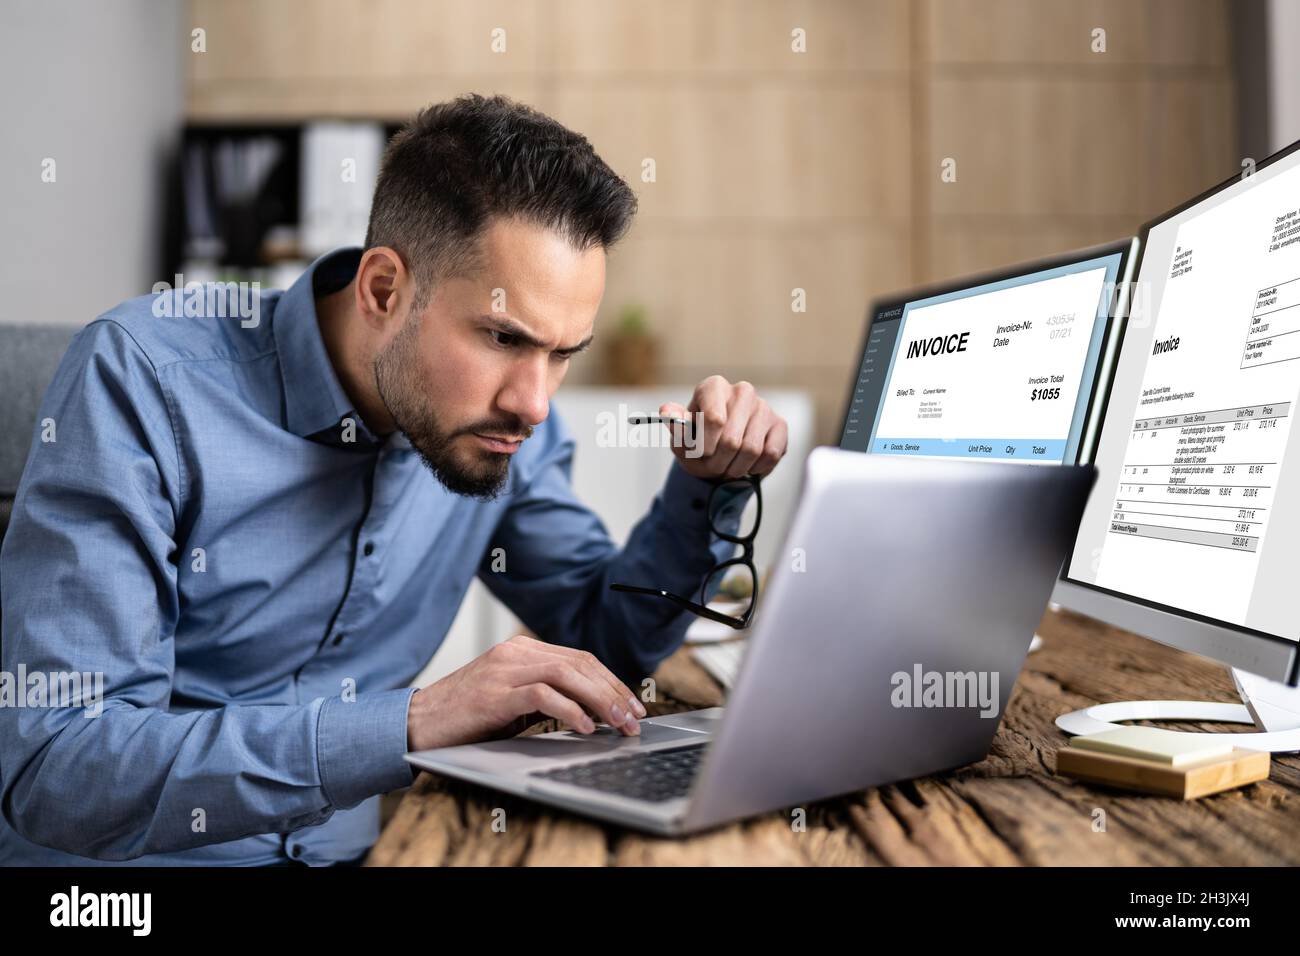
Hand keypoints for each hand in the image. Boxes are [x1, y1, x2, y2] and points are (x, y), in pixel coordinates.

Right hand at [406, 634, 647, 750]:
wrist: (417, 725)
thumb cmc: (465, 718)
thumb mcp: (512, 702)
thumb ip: (546, 696)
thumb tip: (592, 711)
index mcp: (522, 649)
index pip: (580, 658)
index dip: (612, 681)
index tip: (632, 705)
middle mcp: (516, 652)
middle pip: (580, 664)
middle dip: (614, 692)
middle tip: (634, 719)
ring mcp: (504, 670)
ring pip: (567, 674)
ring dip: (600, 701)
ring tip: (619, 724)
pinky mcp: (494, 693)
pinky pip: (542, 695)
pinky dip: (569, 710)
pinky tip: (585, 728)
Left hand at [659, 376, 787, 479]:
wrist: (719, 450)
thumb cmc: (698, 440)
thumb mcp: (681, 436)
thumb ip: (675, 424)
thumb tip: (666, 411)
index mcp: (714, 387)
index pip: (714, 419)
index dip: (705, 446)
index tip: (699, 453)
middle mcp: (742, 390)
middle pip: (732, 440)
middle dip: (718, 463)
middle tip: (712, 467)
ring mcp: (764, 407)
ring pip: (752, 450)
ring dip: (735, 469)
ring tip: (727, 467)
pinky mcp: (780, 424)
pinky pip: (770, 454)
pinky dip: (756, 468)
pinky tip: (746, 464)